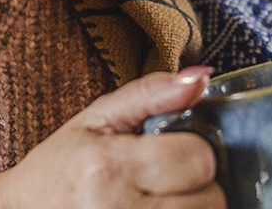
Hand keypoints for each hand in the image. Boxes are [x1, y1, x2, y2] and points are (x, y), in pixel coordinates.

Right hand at [0, 66, 223, 208]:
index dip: (194, 151)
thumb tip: (201, 77)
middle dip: (196, 185)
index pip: (199, 159)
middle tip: (166, 179)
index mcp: (109, 167)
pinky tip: (158, 208)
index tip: (174, 151)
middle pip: (209, 198)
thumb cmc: (61, 165)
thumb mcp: (98, 117)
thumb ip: (152, 93)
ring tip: (161, 198)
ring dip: (193, 207)